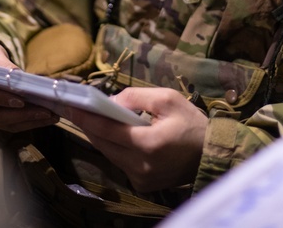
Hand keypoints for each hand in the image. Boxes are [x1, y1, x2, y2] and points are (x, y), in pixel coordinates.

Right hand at [0, 42, 58, 131]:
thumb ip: (0, 61)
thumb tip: (16, 75)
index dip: (0, 98)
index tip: (22, 99)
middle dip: (22, 114)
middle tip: (45, 110)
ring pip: (5, 124)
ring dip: (29, 121)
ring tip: (51, 115)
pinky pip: (10, 127)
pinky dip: (28, 123)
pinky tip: (45, 118)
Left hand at [66, 87, 207, 192]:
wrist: (211, 155)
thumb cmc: (192, 123)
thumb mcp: (168, 99)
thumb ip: (137, 97)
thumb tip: (111, 102)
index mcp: (148, 143)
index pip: (108, 130)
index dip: (87, 117)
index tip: (70, 105)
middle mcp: (141, 165)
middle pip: (104, 144)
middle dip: (90, 126)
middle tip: (78, 109)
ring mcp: (141, 179)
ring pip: (110, 155)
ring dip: (101, 138)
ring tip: (92, 119)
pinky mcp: (143, 185)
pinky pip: (121, 163)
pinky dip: (115, 149)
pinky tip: (114, 136)